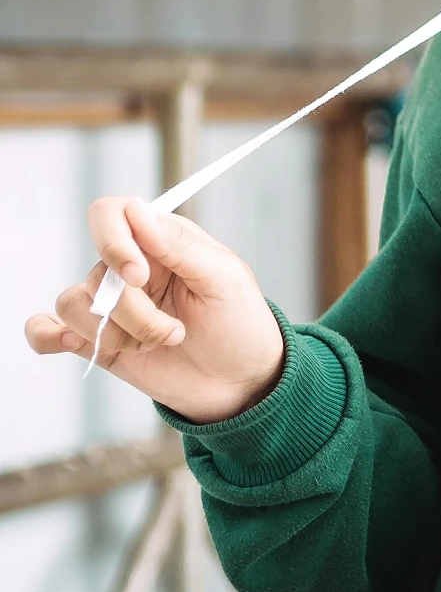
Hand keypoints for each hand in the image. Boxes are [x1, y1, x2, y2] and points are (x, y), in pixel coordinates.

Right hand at [24, 195, 284, 425]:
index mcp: (161, 240)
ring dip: (116, 334)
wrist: (240, 382)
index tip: (138, 277)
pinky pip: (51, 328)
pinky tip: (69, 343)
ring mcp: (113, 305)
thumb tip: (136, 209)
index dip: (114, 243)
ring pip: (74, 304)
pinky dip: (49, 334)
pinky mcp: (101, 340)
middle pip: (97, 274)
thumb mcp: (224, 278)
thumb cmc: (240, 324)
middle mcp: (130, 268)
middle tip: (174, 332)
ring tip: (155, 345)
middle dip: (134, 312)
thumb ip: (179, 244)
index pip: (111, 215)